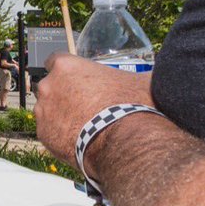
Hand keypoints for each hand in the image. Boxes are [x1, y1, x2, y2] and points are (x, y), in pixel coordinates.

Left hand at [34, 53, 154, 170]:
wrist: (126, 145)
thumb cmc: (133, 108)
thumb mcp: (141, 82)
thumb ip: (141, 74)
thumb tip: (160, 73)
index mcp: (67, 66)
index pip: (55, 60)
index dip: (66, 70)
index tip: (76, 79)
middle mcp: (48, 85)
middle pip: (50, 86)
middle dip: (63, 94)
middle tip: (84, 105)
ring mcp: (44, 111)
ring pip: (47, 110)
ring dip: (59, 115)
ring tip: (83, 125)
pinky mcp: (43, 134)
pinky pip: (49, 131)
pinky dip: (59, 135)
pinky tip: (78, 139)